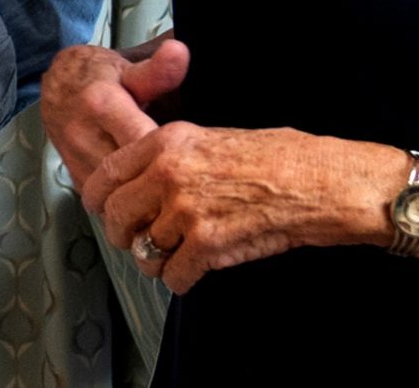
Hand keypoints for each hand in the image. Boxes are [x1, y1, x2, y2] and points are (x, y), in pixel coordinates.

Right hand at [39, 35, 190, 189]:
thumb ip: (157, 69)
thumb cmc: (96, 76)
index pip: (144, 143)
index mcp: (101, 105)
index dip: (171, 155)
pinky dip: (130, 202)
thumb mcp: (128, 66)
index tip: (192, 159)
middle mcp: (84, 136)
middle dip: (163, 182)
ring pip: (120, 196)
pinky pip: (110, 202)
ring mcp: (77, 161)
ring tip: (172, 193)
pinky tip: (148, 196)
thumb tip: (179, 53)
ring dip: (147, 196)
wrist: (56, 88)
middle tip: (190, 183)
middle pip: (133, 175)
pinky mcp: (77, 180)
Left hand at [82, 122, 385, 293]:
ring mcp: (186, 210)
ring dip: (153, 261)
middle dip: (123, 235)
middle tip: (138, 241)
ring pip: (142, 251)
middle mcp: (167, 173)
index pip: (105, 175)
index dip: (99, 200)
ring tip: (170, 258)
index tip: (103, 211)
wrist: (319, 181)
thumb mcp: (211, 138)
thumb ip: (170, 157)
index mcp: (166, 141)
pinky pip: (173, 276)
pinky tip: (192, 272)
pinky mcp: (208, 245)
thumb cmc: (276, 157)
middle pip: (116, 216)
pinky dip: (179, 280)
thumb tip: (140, 182)